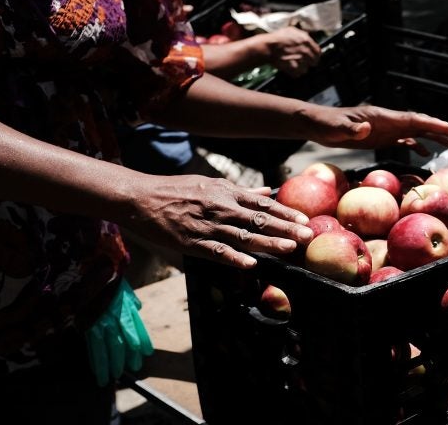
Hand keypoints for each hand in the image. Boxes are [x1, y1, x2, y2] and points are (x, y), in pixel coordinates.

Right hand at [123, 175, 313, 268]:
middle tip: (307, 236)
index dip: (285, 212)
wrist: (140, 198)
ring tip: (289, 249)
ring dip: (268, 243)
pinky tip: (251, 265)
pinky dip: (234, 258)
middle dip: (285, 228)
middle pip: (259, 219)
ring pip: (243, 236)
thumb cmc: (177, 190)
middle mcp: (220, 207)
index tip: (304, 219)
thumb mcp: (211, 183)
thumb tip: (269, 191)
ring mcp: (207, 226)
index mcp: (226, 192)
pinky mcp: (192, 242)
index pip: (262, 203)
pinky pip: (217, 251)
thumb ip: (241, 191)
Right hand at [264, 27, 321, 76]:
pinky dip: (295, 73)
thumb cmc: (277, 38)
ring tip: (294, 64)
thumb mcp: (291, 30)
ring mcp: (300, 60)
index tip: (313, 57)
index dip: (316, 55)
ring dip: (301, 68)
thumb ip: (302, 34)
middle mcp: (305, 50)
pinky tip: (290, 68)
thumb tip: (308, 36)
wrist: (267, 47)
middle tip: (303, 62)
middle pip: (314, 61)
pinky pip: (298, 73)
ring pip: (306, 68)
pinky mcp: (294, 68)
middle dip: (309, 62)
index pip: (318, 51)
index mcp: (306, 40)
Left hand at [306, 105, 447, 155]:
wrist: (316, 124)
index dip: (432, 124)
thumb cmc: (324, 125)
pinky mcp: (379, 137)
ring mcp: (384, 128)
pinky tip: (424, 154)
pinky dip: (416, 145)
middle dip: (440, 129)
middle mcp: (387, 121)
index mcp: (381, 117)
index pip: (412, 120)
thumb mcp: (336, 129)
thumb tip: (365, 130)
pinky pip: (402, 140)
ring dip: (432, 136)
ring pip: (414, 131)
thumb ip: (350, 129)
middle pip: (419, 124)